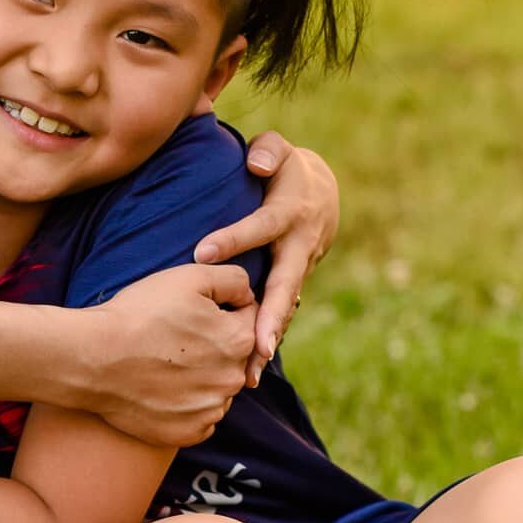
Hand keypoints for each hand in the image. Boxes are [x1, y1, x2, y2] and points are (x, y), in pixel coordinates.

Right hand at [84, 262, 256, 448]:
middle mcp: (233, 380)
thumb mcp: (190, 277)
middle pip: (234, 357)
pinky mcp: (188, 433)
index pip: (247, 320)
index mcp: (240, 341)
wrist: (94, 358)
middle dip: (214, 345)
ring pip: (217, 388)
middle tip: (175, 336)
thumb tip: (248, 295)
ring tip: (165, 362)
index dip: (221, 310)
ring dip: (202, 377)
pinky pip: (199, 417)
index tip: (190, 312)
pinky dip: (186, 405)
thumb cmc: (140, 313)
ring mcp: (210, 411)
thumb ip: (233, 280)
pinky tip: (162, 388)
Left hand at [194, 133, 339, 383]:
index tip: (201, 253)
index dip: (232, 239)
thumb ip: (267, 151)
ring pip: (285, 308)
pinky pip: (281, 314)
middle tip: (258, 345)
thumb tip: (255, 164)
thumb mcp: (279, 149)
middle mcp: (298, 245)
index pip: (259, 226)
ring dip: (269, 340)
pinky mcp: (293, 284)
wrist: (321, 194)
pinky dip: (268, 341)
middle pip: (285, 283)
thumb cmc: (285, 168)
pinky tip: (250, 371)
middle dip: (271, 316)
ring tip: (250, 373)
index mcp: (289, 212)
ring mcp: (299, 268)